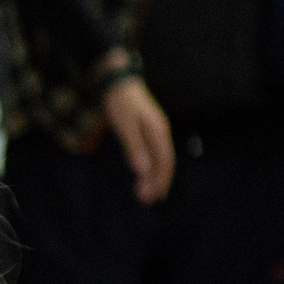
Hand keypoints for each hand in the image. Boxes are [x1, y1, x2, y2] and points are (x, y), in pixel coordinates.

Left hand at [100, 65, 174, 203]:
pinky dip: (150, 167)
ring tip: (144, 194)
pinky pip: (153, 153)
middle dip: (158, 183)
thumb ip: (134, 148)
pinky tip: (143, 175)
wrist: (119, 82)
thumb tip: (143, 170)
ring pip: (159, 159)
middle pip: (164, 163)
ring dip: (154, 177)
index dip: (160, 181)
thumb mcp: (125, 126)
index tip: (152, 197)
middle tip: (146, 201)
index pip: (164, 162)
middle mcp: (161, 133)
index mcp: (158, 133)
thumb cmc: (121, 103)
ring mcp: (156, 132)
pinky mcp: (148, 131)